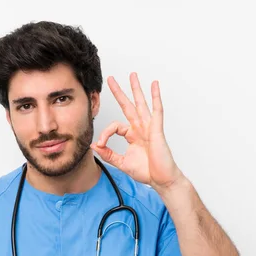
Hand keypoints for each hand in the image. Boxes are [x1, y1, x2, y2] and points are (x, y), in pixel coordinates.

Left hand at [91, 73, 184, 190]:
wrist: (162, 180)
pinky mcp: (157, 130)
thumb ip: (108, 154)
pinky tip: (154, 85)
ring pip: (141, 104)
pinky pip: (156, 110)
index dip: (105, 134)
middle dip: (119, 92)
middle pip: (127, 106)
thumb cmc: (147, 171)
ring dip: (136, 89)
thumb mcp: (122, 163)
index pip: (115, 126)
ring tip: (132, 75)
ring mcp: (149, 127)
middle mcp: (140, 128)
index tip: (100, 145)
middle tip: (111, 79)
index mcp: (132, 135)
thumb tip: (94, 146)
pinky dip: (155, 97)